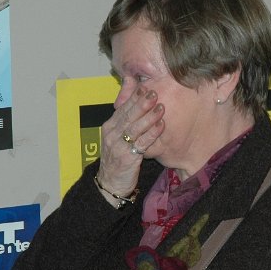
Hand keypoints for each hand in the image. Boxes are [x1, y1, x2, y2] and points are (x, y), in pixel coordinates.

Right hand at [97, 87, 164, 201]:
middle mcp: (112, 135)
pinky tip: (161, 126)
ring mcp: (118, 146)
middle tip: (154, 92)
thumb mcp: (118, 137)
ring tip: (161, 107)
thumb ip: (126, 121)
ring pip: (135, 128)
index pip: (122, 109)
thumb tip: (135, 102)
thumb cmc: (118, 158)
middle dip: (141, 103)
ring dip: (149, 117)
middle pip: (128, 116)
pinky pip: (142, 143)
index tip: (144, 87)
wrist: (110, 183)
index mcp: (109, 127)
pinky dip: (152, 134)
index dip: (133, 98)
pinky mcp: (127, 158)